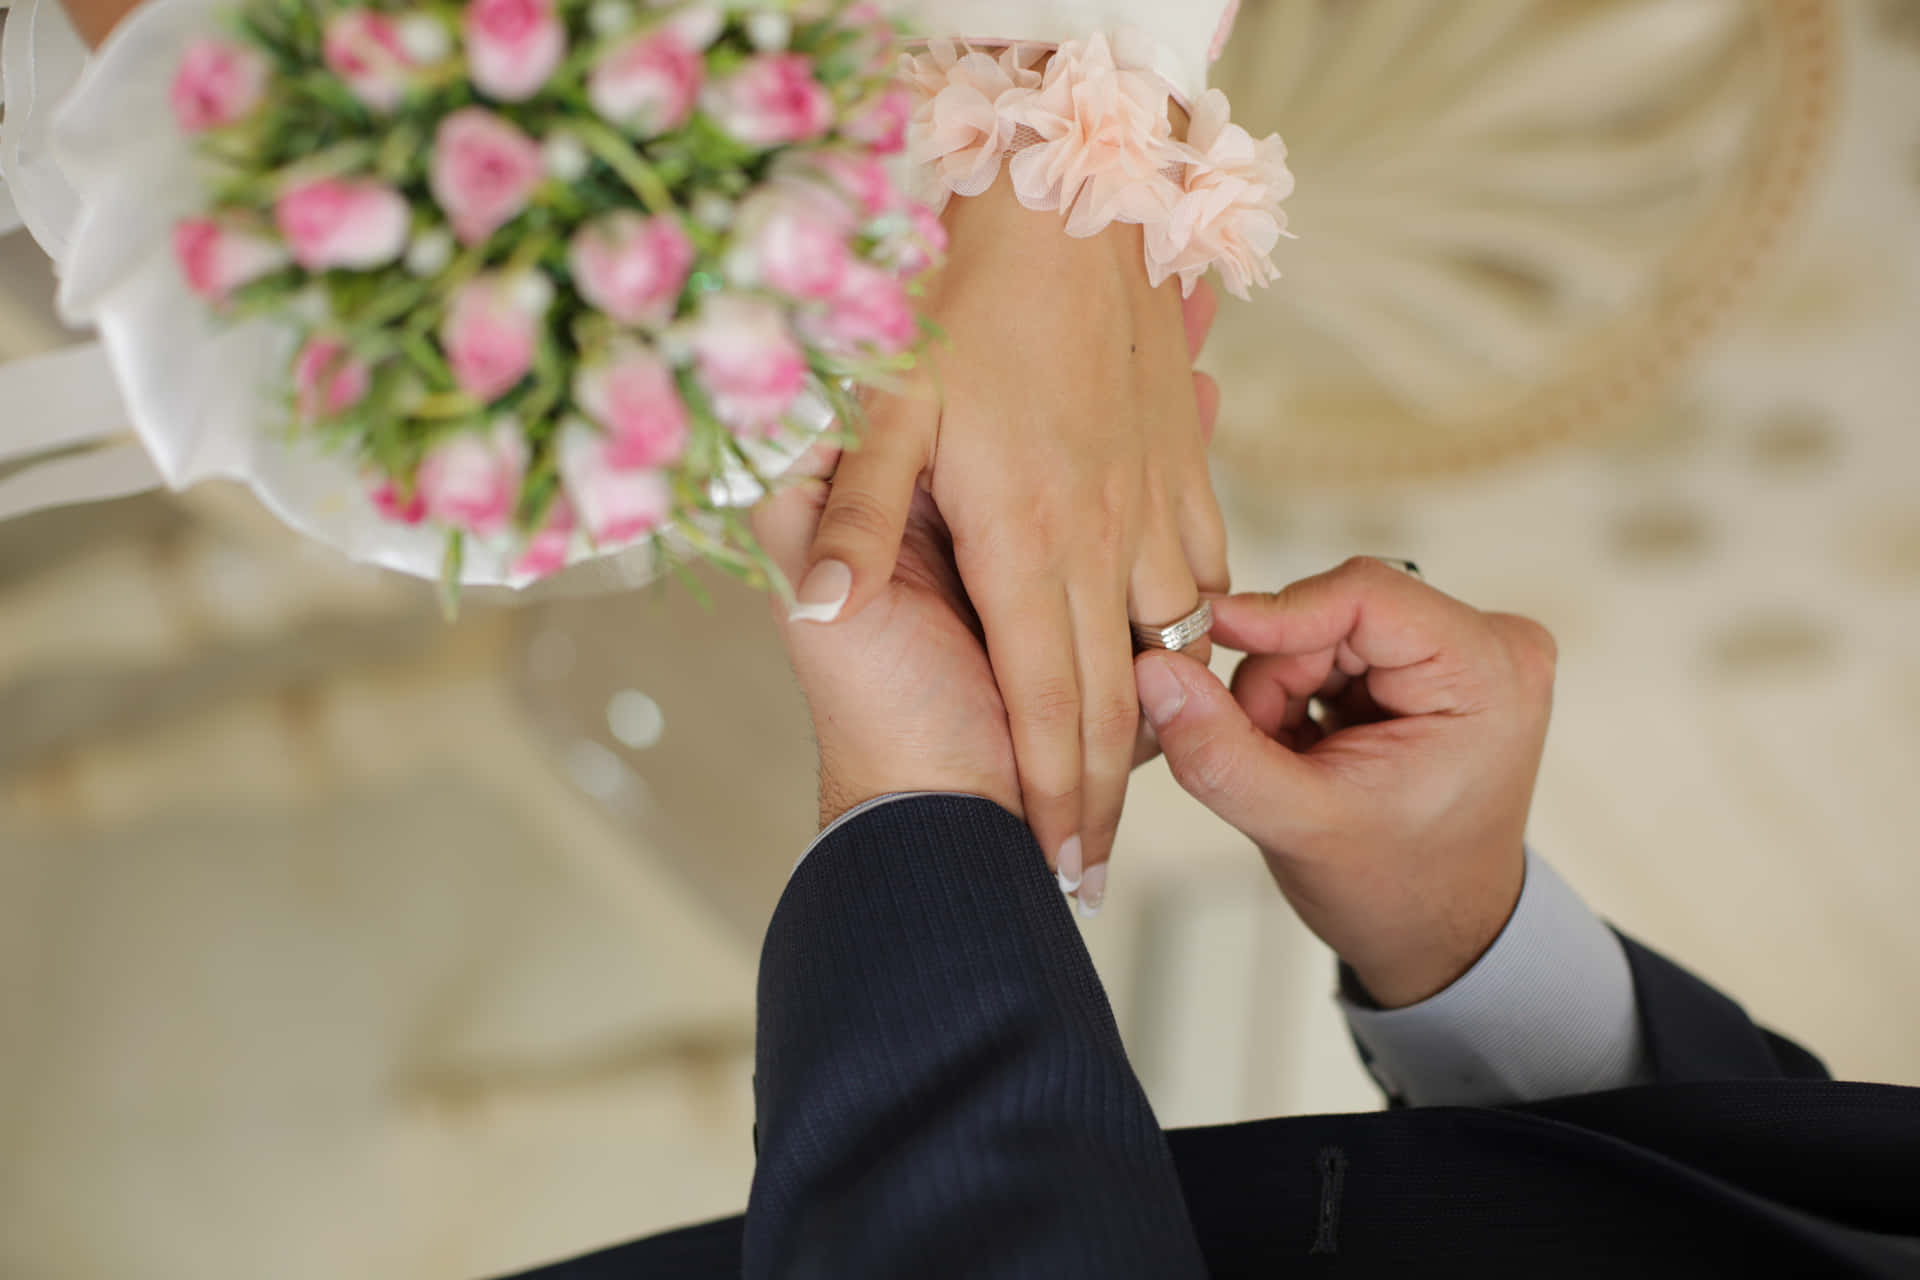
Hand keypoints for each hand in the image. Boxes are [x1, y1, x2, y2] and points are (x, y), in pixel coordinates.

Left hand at [795, 172, 1226, 901]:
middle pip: (1119, 700)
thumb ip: (854, 515)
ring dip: (1152, 717)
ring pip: (1175, 643)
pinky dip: (1192, 630)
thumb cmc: (959, 305)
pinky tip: (1172, 655)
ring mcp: (1154, 505)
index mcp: (1025, 539)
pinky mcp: (1184, 471)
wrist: (1073, 211)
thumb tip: (816, 601)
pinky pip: (1205, 575)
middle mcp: (1102, 537)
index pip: (1050, 704)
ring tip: (1125, 787)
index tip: (1056, 871)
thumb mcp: (885, 406)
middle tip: (1083, 875)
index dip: (1057, 796)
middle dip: (1105, 797)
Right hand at [1135, 558, 1557, 1005]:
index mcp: (1488, 674)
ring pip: (1324, 630)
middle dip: (1278, 680)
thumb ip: (1220, 751)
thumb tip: (1154, 671)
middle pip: (1336, 613)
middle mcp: (1490, 646)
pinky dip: (1298, 696)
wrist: (1438, 937)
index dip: (1276, 614)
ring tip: (1291, 763)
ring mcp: (1460, 652)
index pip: (1365, 594)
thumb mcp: (1299, 826)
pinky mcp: (1428, 664)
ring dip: (1282, 693)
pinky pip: (1333, 647)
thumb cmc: (1397, 892)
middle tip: (1263, 751)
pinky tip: (1307, 748)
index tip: (1205, 636)